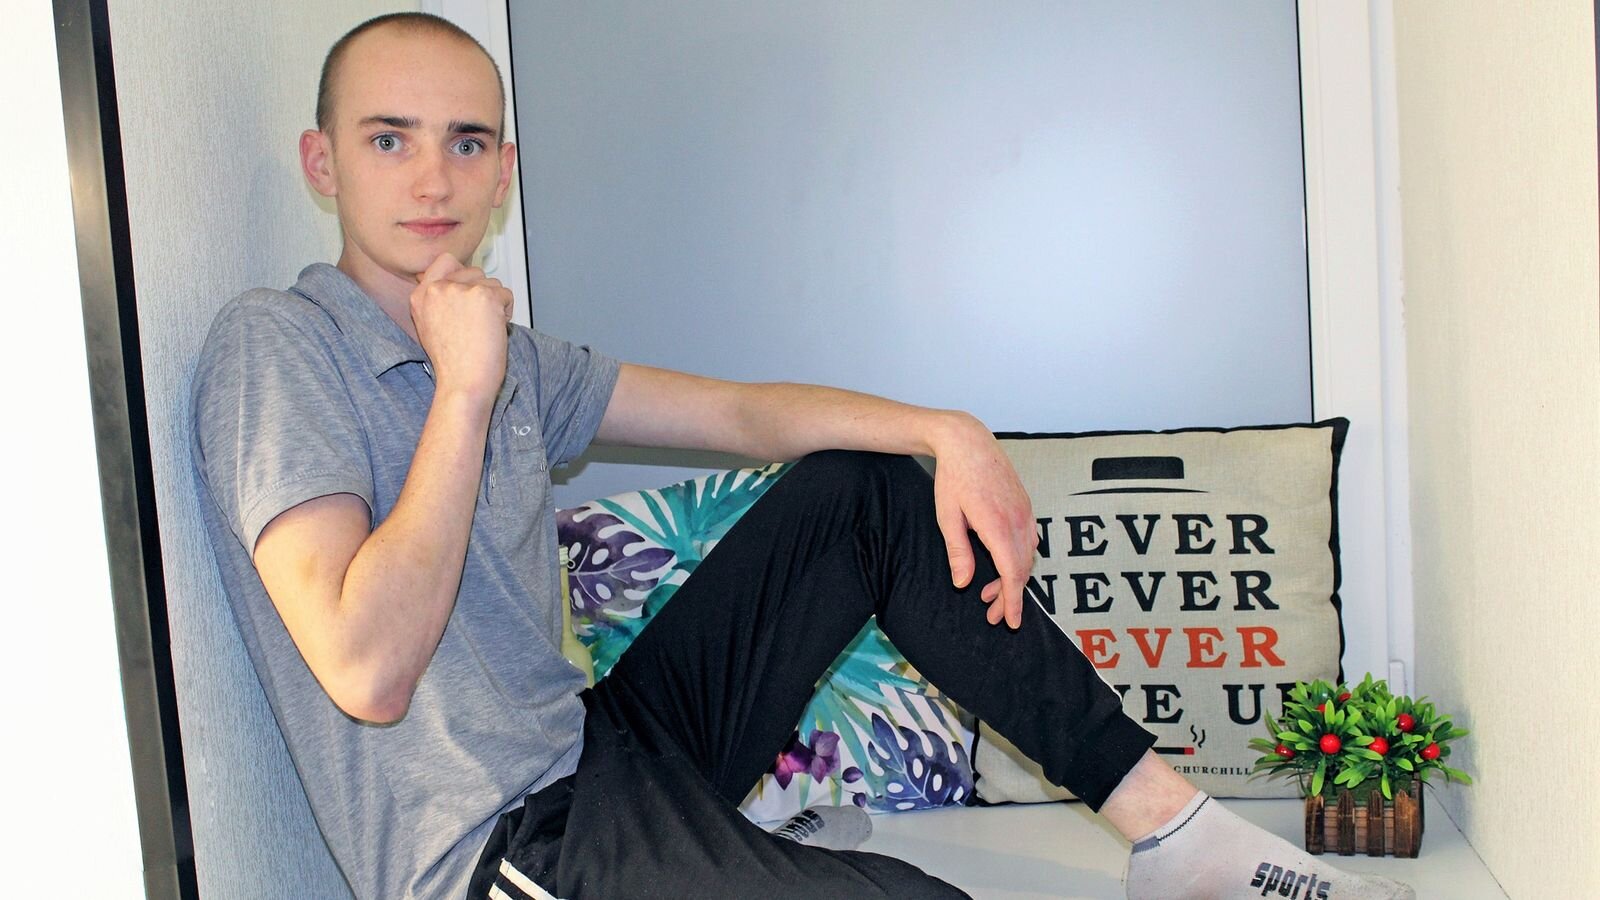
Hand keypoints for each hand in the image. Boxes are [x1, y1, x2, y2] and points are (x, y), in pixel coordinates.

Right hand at [410, 253, 513, 402]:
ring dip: (495, 303)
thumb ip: (437, 301)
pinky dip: (506, 311)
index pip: (444, 261)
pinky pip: (506, 294)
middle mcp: (438, 289)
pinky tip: (494, 330)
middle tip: (477, 322)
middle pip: (473, 271)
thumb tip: (454, 282)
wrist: (463, 383)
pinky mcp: (484, 296)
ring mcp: (461, 290)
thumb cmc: (453, 363)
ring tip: (484, 329)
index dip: (462, 273)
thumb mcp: (429, 326)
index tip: (467, 291)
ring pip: (491, 282)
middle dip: (481, 292)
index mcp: (421, 295)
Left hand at [930, 413, 1038, 627]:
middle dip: (1009, 596)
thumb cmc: (953, 478)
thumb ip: (958, 552)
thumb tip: (963, 583)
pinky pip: (1029, 540)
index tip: (1011, 622)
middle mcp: (1017, 520)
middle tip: (993, 614)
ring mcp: (1025, 512)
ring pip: (1027, 556)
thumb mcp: (948, 517)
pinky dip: (1018, 558)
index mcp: (997, 526)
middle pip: (1021, 569)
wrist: (968, 441)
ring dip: (1012, 578)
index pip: (1011, 573)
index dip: (1013, 601)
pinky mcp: (1026, 506)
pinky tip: (1003, 564)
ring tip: (989, 593)